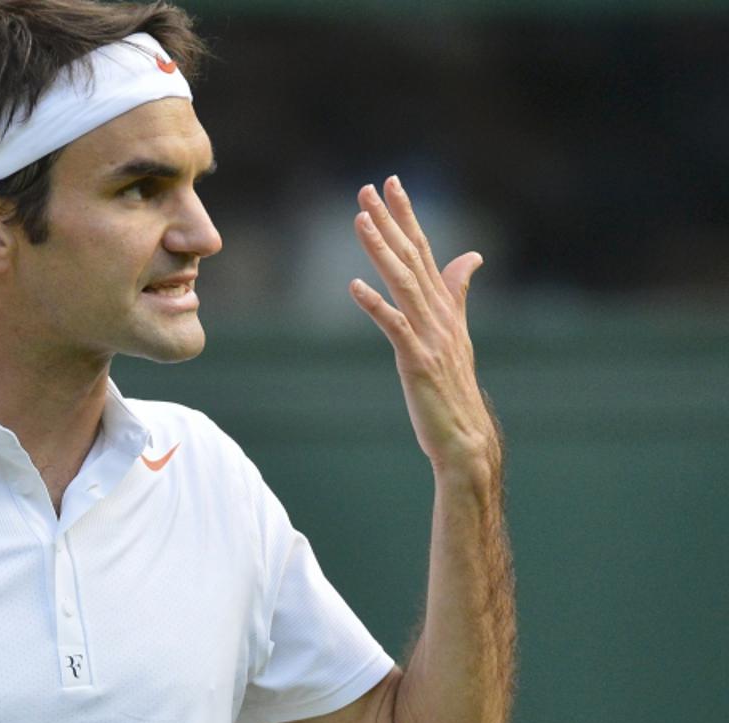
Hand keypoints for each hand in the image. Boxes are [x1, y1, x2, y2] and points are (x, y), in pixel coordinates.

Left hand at [350, 176, 497, 473]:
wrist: (466, 436)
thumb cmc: (453, 387)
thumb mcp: (455, 332)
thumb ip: (458, 292)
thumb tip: (471, 256)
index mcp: (444, 306)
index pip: (424, 250)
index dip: (407, 216)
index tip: (391, 183)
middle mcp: (439, 314)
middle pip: (411, 258)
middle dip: (390, 221)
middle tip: (368, 188)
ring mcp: (429, 336)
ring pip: (402, 283)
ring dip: (380, 250)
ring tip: (360, 220)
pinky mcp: (417, 361)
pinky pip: (394, 327)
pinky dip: (374, 304)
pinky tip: (353, 285)